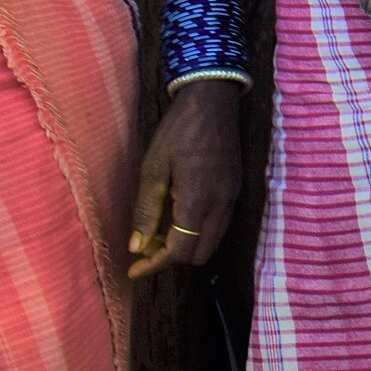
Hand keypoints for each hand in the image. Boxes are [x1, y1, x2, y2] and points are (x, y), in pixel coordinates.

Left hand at [126, 79, 243, 277]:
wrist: (214, 101)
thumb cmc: (178, 131)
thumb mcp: (153, 167)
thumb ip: (147, 209)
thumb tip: (137, 247)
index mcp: (198, 200)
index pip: (179, 251)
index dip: (155, 265)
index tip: (134, 269)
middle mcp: (221, 205)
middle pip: (200, 254)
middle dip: (172, 257)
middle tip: (147, 246)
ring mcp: (232, 198)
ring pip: (212, 242)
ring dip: (187, 246)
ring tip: (160, 232)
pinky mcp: (236, 190)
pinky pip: (219, 226)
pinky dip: (199, 232)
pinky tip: (180, 216)